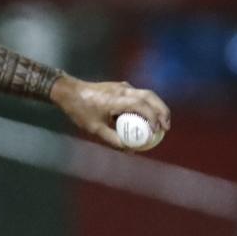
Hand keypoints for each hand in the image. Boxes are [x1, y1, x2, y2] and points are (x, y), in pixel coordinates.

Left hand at [51, 78, 171, 149]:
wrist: (69, 92)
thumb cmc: (80, 111)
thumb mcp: (95, 129)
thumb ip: (113, 139)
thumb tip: (129, 149)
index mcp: (116, 99)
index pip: (141, 106)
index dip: (152, 118)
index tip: (156, 132)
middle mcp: (123, 89)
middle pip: (150, 97)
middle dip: (162, 111)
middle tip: (166, 127)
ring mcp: (122, 86)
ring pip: (147, 94)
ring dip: (157, 107)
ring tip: (161, 123)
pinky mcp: (121, 87)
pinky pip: (139, 95)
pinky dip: (147, 105)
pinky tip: (148, 117)